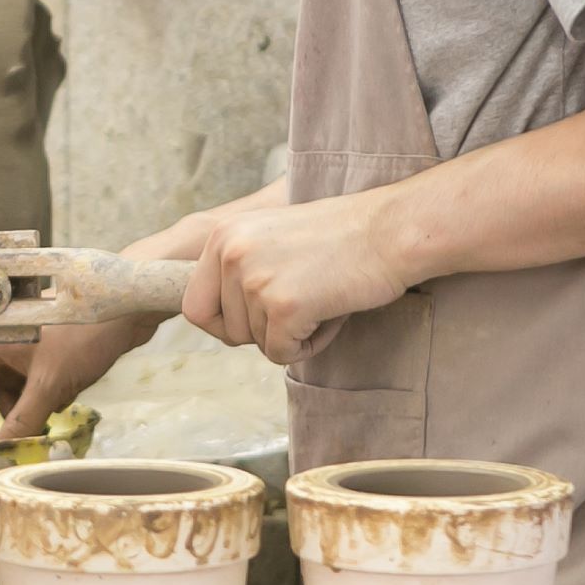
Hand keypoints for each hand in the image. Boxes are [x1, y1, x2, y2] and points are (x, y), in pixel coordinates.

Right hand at [0, 316, 153, 441]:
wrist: (127, 312)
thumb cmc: (83, 338)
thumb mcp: (49, 386)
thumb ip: (23, 421)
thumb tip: (4, 451)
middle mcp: (2, 342)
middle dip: (6, 413)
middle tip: (15, 436)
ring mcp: (26, 347)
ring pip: (14, 388)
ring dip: (29, 407)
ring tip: (47, 417)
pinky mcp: (48, 352)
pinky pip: (35, 382)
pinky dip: (46, 395)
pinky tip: (65, 398)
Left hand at [186, 191, 417, 366]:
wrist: (390, 230)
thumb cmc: (341, 237)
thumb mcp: (271, 238)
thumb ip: (241, 268)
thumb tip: (222, 319)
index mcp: (222, 236)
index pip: (194, 305)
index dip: (224, 324)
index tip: (254, 321)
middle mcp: (230, 255)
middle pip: (227, 331)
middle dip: (264, 331)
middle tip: (304, 304)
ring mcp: (255, 281)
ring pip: (258, 344)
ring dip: (292, 334)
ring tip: (322, 299)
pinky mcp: (284, 306)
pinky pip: (282, 353)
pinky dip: (309, 345)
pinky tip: (331, 313)